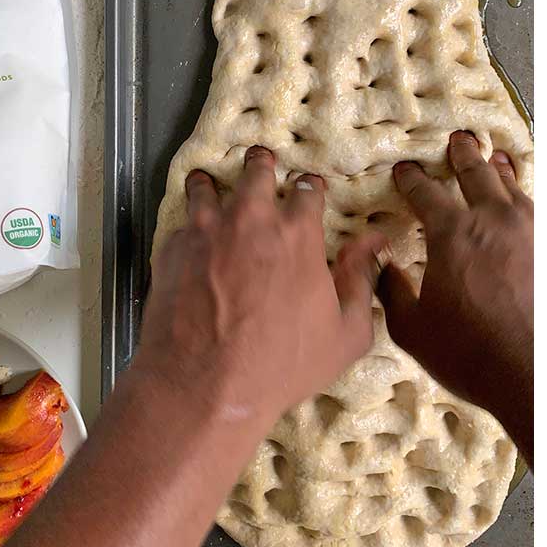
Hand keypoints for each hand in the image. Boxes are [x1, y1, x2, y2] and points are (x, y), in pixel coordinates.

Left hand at [136, 146, 384, 427]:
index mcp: (298, 235)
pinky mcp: (172, 251)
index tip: (308, 189)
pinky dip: (187, 223)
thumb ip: (362, 280)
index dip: (310, 188)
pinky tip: (188, 233)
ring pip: (208, 187)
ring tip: (210, 181)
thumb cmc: (283, 364)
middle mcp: (251, 221)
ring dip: (213, 182)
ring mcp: (206, 232)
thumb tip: (375, 242)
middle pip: (256, 173)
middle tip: (261, 161)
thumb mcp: (346, 333)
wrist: (203, 385)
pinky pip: (180, 223)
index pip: (307, 190)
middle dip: (261, 164)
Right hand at [379, 131, 532, 459]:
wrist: (525, 375)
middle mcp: (492, 220)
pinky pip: (531, 208)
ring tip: (493, 157)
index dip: (412, 178)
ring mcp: (527, 232)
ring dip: (497, 168)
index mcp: (453, 232)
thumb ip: (392, 289)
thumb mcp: (410, 326)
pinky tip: (519, 199)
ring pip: (510, 185)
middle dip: (462, 154)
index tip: (404, 169)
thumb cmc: (463, 351)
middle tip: (458, 140)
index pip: (426, 191)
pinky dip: (521, 195)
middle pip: (476, 172)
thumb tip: (381, 266)